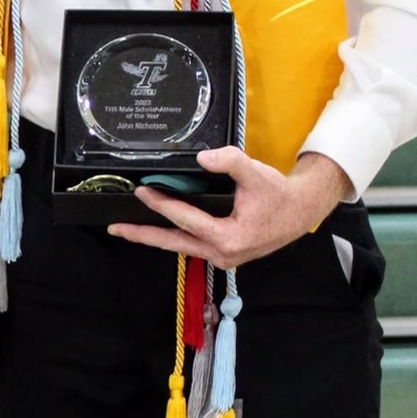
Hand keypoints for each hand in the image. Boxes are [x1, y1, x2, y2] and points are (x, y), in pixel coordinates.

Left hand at [108, 147, 353, 266]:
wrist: (300, 211)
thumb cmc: (279, 194)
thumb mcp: (256, 173)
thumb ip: (229, 161)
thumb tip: (201, 159)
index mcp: (230, 238)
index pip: (186, 220)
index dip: (162, 204)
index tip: (142, 191)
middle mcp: (223, 254)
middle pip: (174, 243)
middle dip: (143, 235)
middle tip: (116, 228)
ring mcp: (222, 258)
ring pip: (181, 247)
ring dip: (155, 237)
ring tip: (128, 229)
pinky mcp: (223, 254)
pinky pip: (191, 245)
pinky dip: (172, 236)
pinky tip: (157, 229)